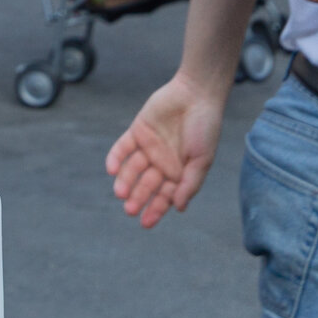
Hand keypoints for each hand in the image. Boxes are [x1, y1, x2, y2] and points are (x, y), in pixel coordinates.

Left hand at [106, 74, 224, 227]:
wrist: (196, 95)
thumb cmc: (205, 128)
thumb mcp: (202, 159)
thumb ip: (190, 183)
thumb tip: (178, 208)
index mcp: (178, 173)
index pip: (164, 196)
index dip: (156, 209)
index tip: (145, 223)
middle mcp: (162, 163)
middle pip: (146, 185)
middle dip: (138, 198)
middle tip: (129, 210)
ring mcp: (148, 147)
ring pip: (133, 169)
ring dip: (125, 181)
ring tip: (120, 193)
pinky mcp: (138, 131)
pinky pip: (123, 147)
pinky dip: (116, 158)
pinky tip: (112, 169)